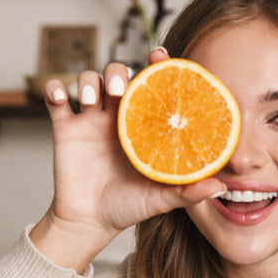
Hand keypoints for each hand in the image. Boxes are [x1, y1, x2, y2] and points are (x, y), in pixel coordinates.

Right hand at [30, 48, 226, 271]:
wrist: (90, 222)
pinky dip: (55, 90)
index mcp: (144, 125)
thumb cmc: (128, 207)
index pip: (152, 87)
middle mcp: (118, 117)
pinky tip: (61, 96)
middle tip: (120, 89)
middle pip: (118, 75)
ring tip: (91, 98)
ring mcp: (90, 120)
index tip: (160, 54)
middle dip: (118, 71)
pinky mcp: (65, 128)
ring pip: (88, 80)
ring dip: (88, 80)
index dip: (157, 67)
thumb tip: (222, 188)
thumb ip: (188, 192)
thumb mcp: (161, 199)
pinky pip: (55, 99)